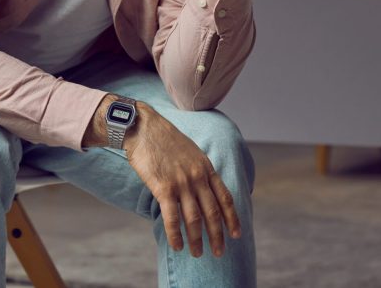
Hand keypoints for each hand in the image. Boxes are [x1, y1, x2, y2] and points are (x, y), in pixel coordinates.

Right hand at [125, 103, 241, 257]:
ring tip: (197, 253)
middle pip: (213, 212)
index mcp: (206, 168)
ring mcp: (182, 183)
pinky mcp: (164, 188)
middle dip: (217, 235)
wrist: (144, 127)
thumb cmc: (164, 139)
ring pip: (194, 219)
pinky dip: (176, 235)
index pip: (225, 198)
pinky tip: (177, 246)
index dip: (232, 218)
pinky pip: (172, 218)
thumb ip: (199, 169)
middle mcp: (198, 177)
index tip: (236, 234)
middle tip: (219, 252)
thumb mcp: (191, 151)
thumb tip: (204, 187)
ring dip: (197, 239)